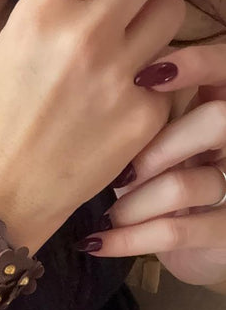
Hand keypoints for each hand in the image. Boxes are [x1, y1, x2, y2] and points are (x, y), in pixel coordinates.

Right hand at [0, 0, 184, 255]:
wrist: (9, 185)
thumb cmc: (6, 109)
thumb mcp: (14, 38)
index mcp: (44, 9)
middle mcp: (85, 35)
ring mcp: (120, 77)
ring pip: (173, 9)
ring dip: (154, 21)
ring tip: (123, 52)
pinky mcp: (144, 113)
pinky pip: (171, 68)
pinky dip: (152, 78)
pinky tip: (120, 98)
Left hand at [78, 43, 225, 286]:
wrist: (192, 245)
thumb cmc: (161, 178)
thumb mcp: (154, 137)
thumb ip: (142, 107)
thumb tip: (99, 81)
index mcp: (222, 107)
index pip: (225, 69)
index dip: (197, 64)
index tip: (144, 75)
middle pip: (216, 121)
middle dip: (156, 147)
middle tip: (120, 172)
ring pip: (184, 184)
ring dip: (132, 203)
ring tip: (108, 214)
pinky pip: (174, 232)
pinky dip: (126, 238)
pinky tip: (95, 242)